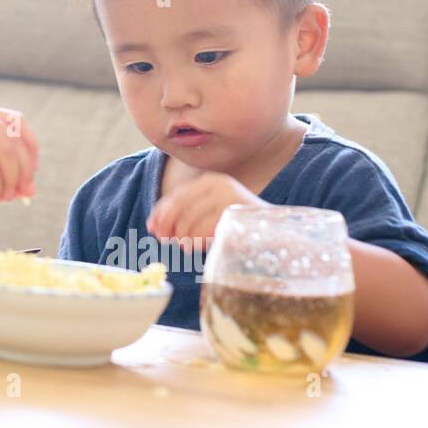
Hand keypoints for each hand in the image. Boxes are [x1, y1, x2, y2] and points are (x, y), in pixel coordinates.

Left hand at [147, 171, 269, 250]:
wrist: (276, 231)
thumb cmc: (238, 224)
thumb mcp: (210, 212)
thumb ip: (186, 214)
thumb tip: (155, 226)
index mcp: (211, 180)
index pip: (176, 195)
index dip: (161, 212)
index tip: (151, 227)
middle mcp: (218, 184)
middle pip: (179, 206)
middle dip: (167, 225)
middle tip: (163, 240)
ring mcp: (227, 197)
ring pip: (188, 220)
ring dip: (182, 236)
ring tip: (185, 246)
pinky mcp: (233, 213)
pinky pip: (202, 230)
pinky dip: (194, 241)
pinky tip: (194, 247)